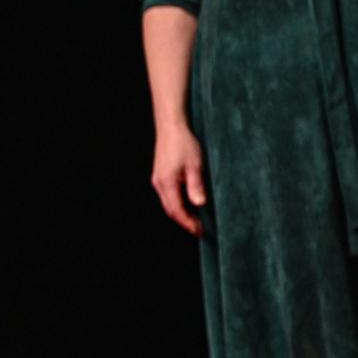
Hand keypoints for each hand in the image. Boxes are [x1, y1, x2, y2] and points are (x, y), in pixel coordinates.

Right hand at [150, 122, 207, 236]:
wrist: (171, 127)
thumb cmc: (184, 143)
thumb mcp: (195, 165)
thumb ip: (196, 185)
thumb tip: (199, 204)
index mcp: (167, 183)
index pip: (177, 211)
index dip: (188, 223)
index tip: (199, 230)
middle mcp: (159, 184)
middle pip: (170, 210)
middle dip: (184, 221)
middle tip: (199, 228)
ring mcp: (158, 180)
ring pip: (168, 203)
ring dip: (180, 213)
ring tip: (195, 218)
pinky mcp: (160, 175)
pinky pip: (167, 195)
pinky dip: (177, 203)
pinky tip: (187, 203)